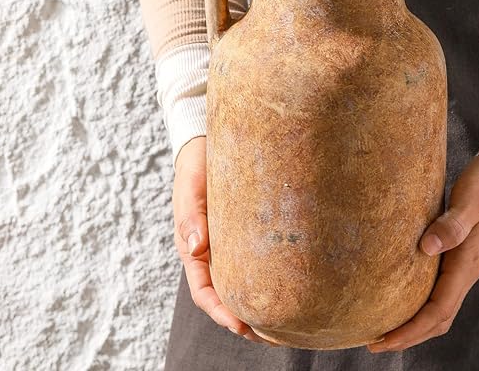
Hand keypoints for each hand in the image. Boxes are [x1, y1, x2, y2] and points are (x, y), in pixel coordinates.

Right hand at [173, 136, 275, 344]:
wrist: (205, 144)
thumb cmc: (194, 168)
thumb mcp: (190, 190)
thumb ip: (191, 218)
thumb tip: (196, 248)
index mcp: (193, 249)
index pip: (205, 291)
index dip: (221, 312)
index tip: (242, 327)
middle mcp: (211, 251)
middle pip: (227, 292)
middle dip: (244, 317)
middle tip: (271, 335)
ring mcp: (228, 242)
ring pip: (242, 278)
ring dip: (258, 300)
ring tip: (285, 320)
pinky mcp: (244, 228)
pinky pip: (255, 256)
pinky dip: (266, 273)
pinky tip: (288, 279)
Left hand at [367, 148, 478, 352]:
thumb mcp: (470, 199)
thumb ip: (452, 224)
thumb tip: (427, 247)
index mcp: (468, 263)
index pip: (437, 311)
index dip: (410, 330)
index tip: (383, 339)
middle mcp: (467, 269)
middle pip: (438, 318)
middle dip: (408, 335)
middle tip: (375, 341)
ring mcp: (465, 263)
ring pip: (440, 306)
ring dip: (415, 321)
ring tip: (386, 323)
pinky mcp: (460, 252)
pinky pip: (440, 288)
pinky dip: (421, 300)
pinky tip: (403, 291)